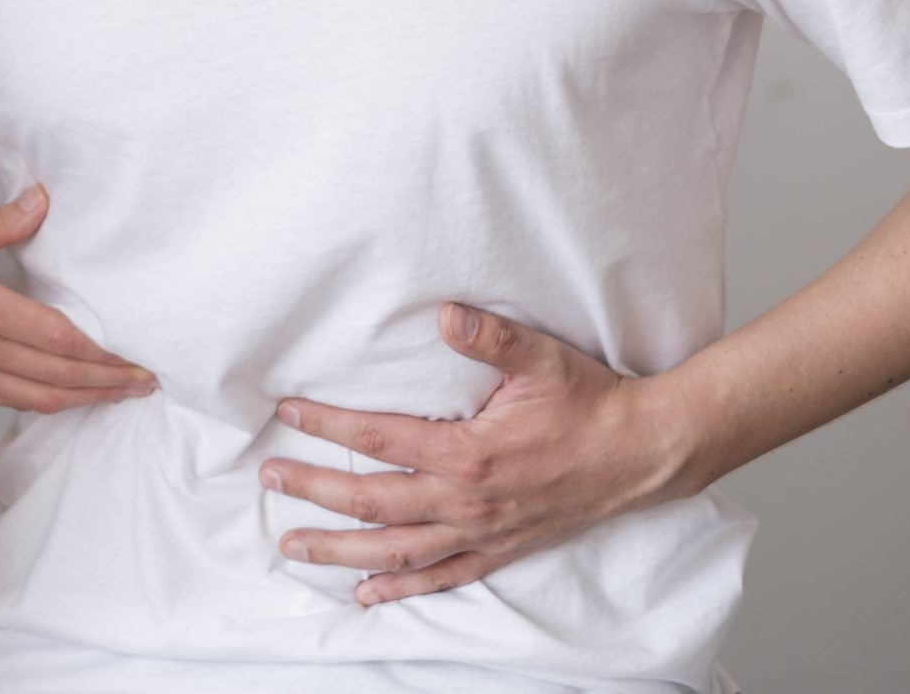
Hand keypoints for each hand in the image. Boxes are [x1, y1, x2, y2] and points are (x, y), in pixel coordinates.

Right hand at [0, 184, 155, 413]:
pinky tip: (72, 396)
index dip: (101, 353)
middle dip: (108, 383)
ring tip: (123, 394)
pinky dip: (52, 402)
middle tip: (148, 383)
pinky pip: (16, 401)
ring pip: (41, 398)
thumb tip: (42, 202)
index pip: (55, 339)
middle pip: (58, 377)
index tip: (135, 356)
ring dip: (86, 399)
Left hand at [259, 302, 699, 603]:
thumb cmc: (591, 403)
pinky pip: (440, 576)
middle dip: (313, 491)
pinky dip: (400, 587)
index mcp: (469, 453)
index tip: (286, 415)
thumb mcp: (541, 358)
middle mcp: (467, 502)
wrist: (642, 454)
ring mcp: (482, 532)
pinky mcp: (500, 549)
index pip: (379, 439)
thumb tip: (443, 315)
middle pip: (372, 501)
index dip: (327, 427)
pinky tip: (365, 593)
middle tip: (266, 480)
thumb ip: (489, 338)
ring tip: (292, 545)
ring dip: (339, 549)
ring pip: (395, 550)